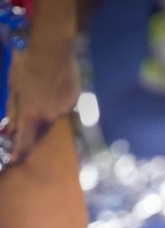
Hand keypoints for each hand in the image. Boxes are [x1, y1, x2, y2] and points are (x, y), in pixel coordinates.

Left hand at [5, 43, 79, 164]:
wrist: (51, 51)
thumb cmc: (26, 66)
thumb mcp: (13, 88)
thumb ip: (13, 111)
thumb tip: (11, 129)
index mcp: (31, 114)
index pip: (25, 140)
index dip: (19, 152)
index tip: (15, 160)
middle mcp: (50, 116)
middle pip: (41, 131)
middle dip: (32, 132)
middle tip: (25, 126)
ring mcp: (65, 109)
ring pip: (52, 118)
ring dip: (44, 114)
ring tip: (40, 97)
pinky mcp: (75, 99)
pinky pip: (62, 106)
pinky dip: (55, 102)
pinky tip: (52, 88)